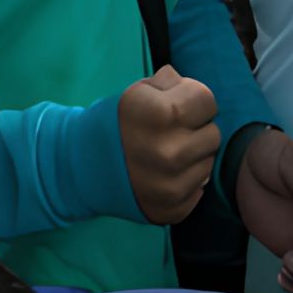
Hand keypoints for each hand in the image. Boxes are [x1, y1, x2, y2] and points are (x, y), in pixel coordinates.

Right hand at [116, 65, 219, 223]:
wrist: (80, 166)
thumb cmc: (113, 123)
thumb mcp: (135, 92)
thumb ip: (170, 84)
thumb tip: (195, 90)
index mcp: (159, 113)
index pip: (207, 99)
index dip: (193, 98)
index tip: (177, 104)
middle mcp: (168, 151)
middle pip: (213, 133)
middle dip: (195, 129)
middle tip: (170, 131)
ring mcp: (171, 184)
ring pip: (208, 161)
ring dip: (193, 155)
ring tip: (165, 152)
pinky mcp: (174, 207)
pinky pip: (199, 188)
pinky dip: (186, 180)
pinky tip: (163, 174)